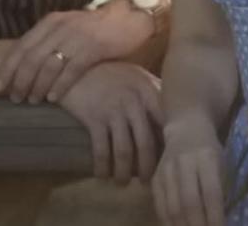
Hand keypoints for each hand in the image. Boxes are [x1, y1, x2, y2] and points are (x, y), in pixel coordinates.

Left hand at [0, 3, 151, 103]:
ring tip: (31, 100)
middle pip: (31, 57)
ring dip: (37, 85)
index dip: (7, 67)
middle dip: (20, 80)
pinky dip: (60, 85)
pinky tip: (54, 98)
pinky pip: (72, 70)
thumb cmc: (96, 28)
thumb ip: (50, 42)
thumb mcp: (68, 28)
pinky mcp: (94, 47)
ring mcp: (77, 36)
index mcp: (51, 22)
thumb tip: (27, 68)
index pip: (22, 46)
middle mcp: (60, 27)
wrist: (129, 17)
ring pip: (49, 65)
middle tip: (14, 99)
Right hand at [58, 61, 162, 184]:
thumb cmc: (109, 71)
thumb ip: (154, 94)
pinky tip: (101, 175)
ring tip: (122, 183)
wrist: (76, 63)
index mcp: (149, 92)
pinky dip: (102, 167)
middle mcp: (134, 102)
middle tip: (146, 182)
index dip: (168, 147)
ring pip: (124, 151)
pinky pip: (101, 150)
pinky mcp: (94, 118)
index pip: (166, 124)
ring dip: (123, 172)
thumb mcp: (137, 76)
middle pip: (146, 143)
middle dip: (147, 168)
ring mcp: (114, 110)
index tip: (168, 162)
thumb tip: (171, 118)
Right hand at [153, 117, 224, 225]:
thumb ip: (221, 188)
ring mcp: (166, 169)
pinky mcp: (155, 177)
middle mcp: (184, 162)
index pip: (211, 192)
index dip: (215, 216)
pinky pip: (159, 204)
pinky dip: (168, 221)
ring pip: (172, 206)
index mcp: (206, 156)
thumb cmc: (210, 149)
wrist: (186, 128)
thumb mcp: (222, 162)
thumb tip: (218, 221)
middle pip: (189, 202)